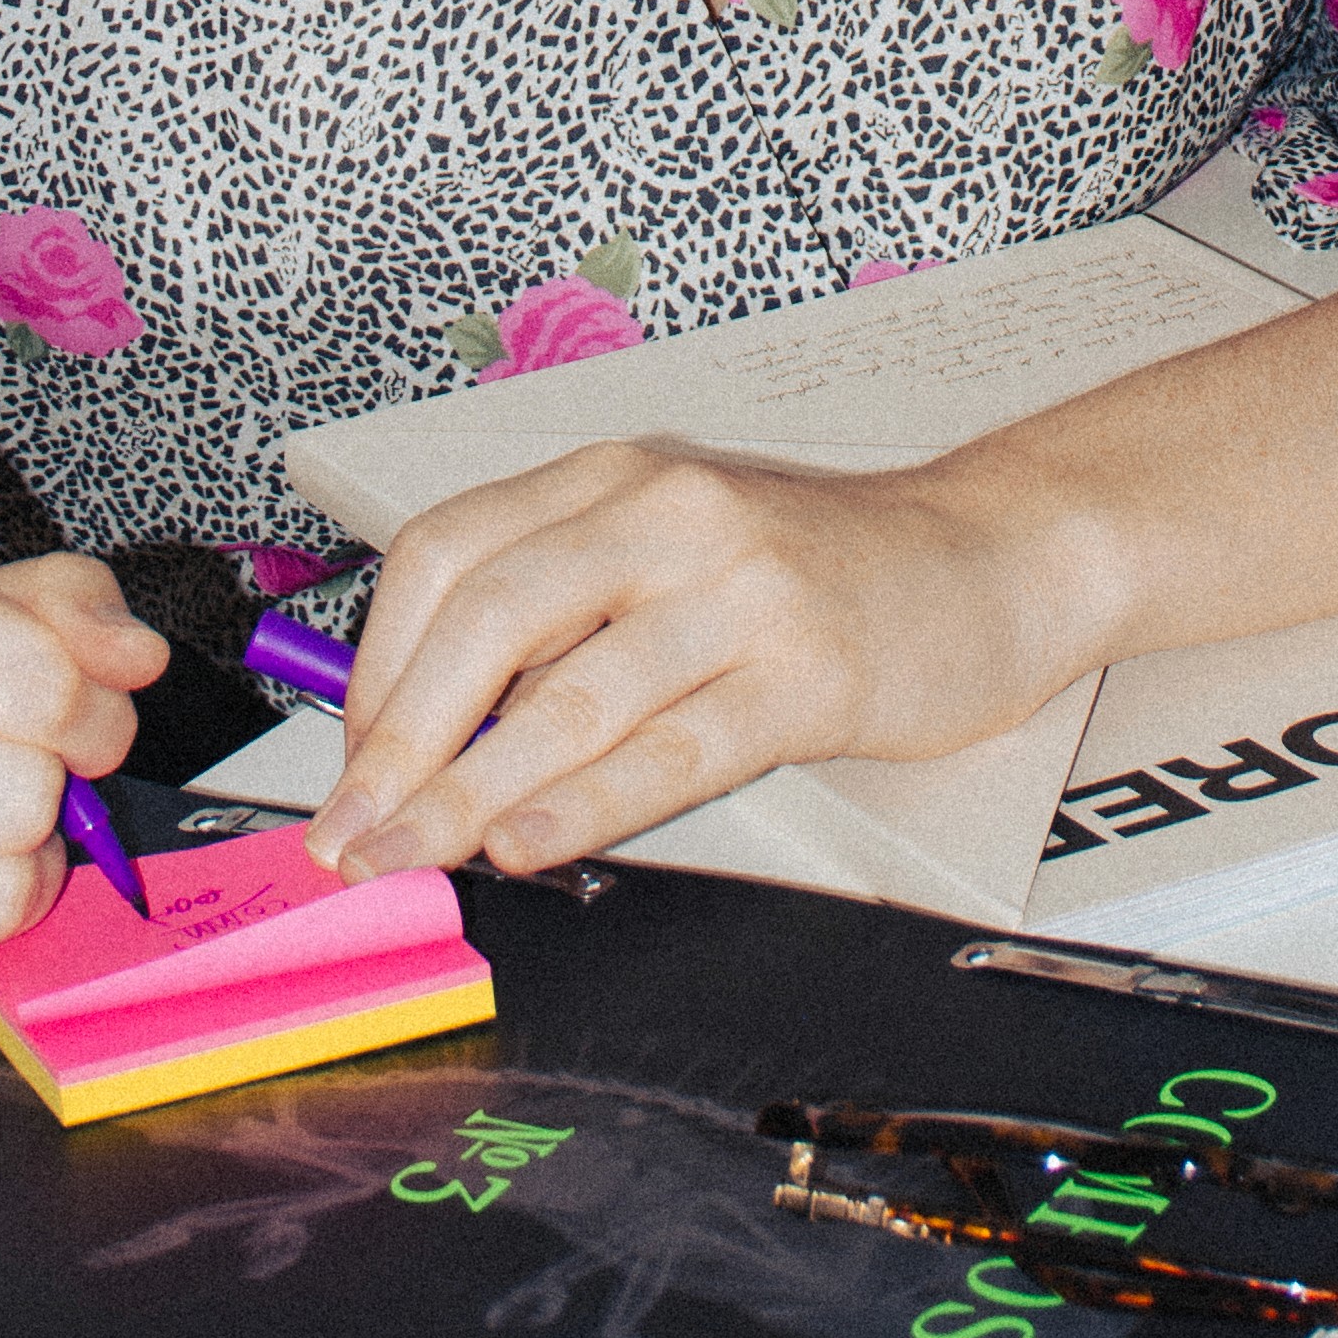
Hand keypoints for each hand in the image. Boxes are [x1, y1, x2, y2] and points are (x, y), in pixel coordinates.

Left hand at [303, 442, 1071, 884]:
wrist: (989, 558)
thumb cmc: (812, 575)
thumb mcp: (669, 556)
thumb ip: (562, 622)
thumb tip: (427, 740)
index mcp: (611, 479)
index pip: (446, 554)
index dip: (379, 670)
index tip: (348, 770)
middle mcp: (665, 514)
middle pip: (488, 616)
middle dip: (401, 742)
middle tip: (353, 837)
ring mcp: (739, 588)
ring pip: (572, 695)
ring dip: (470, 790)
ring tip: (412, 858)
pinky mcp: (806, 670)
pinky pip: (673, 747)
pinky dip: (587, 803)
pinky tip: (528, 844)